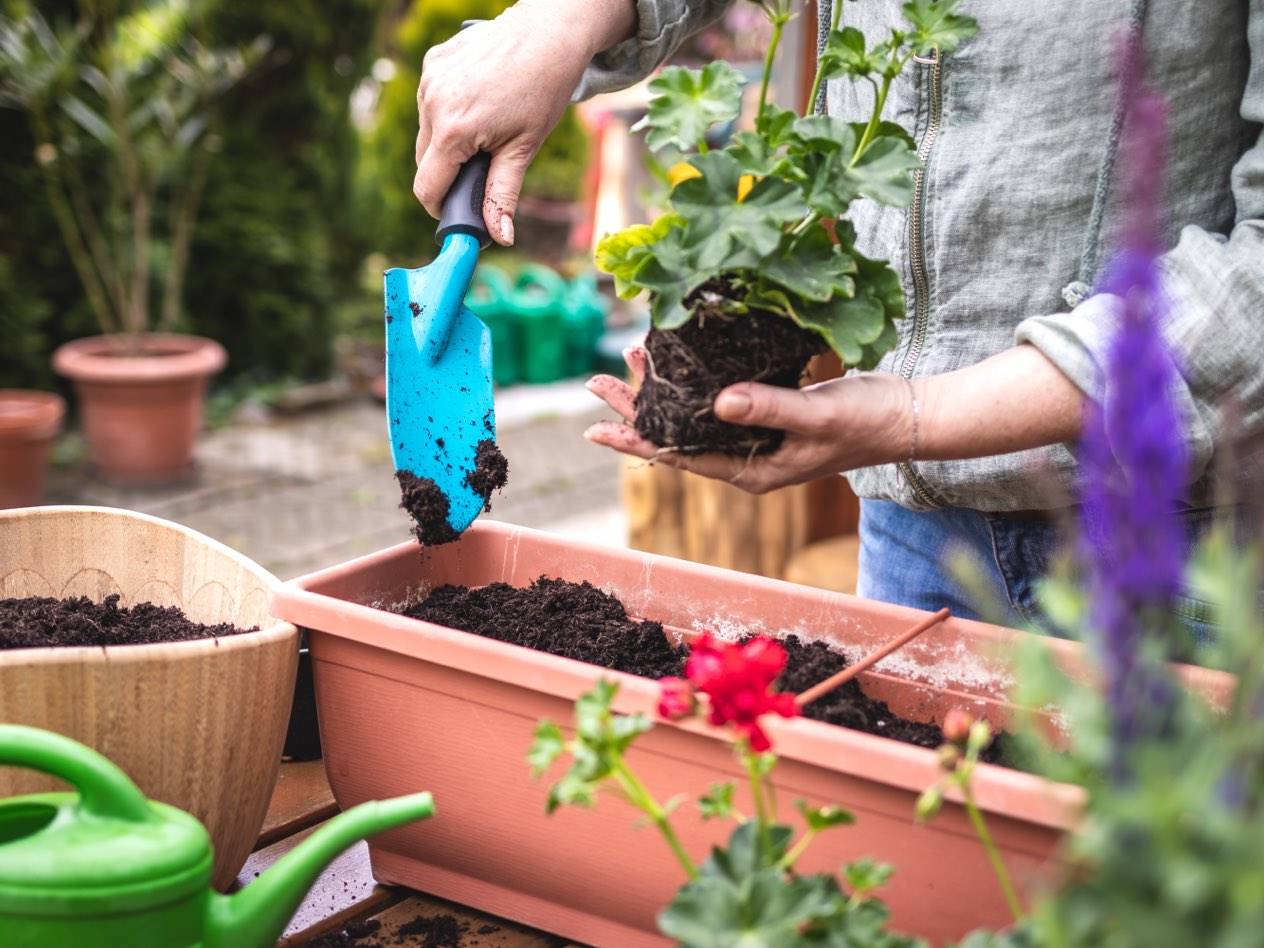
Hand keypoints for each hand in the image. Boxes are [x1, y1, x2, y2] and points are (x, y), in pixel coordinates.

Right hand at [414, 0, 634, 245]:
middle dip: (449, 172)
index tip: (458, 211)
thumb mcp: (524, 149)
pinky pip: (431, 101)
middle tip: (483, 166)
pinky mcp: (433, 62)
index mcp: (453, 131)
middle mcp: (432, 103)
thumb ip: (503, 195)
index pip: (427, 187)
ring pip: (427, 131)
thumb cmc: (543, 89)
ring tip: (486, 128)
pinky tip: (478, 101)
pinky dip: (448, 111)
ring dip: (448, 140)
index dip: (442, 207)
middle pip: (425, 161)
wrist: (549, 32)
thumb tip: (500, 238)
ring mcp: (429, 79)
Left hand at [584, 347, 912, 493]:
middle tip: (594, 381)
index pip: (679, 457)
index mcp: (752, 472)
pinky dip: (694, 380)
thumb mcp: (816, 415)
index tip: (596, 425)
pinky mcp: (769, 415)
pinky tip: (679, 359)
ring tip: (629, 361)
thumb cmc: (867, 421)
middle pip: (678, 436)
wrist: (908, 415)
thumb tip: (716, 402)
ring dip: (663, 390)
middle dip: (636, 409)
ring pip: (695, 416)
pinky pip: (719, 400)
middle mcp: (747, 460)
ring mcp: (758, 439)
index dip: (636, 439)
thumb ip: (767, 408)